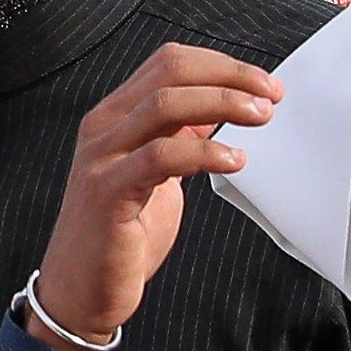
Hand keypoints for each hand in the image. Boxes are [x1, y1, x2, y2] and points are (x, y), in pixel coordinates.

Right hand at [30, 42, 280, 350]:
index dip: (220, 64)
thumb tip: (220, 107)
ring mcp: (103, 157)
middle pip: (169, 74)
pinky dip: (204, 152)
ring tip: (259, 117)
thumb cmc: (119, 233)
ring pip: (164, 105)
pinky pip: (160, 156)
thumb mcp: (155, 174)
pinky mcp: (109, 191)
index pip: (168, 63)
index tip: (262, 83)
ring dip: (222, 103)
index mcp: (115, 116)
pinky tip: (234, 160)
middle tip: (271, 95)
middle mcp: (104, 127)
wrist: (80, 287)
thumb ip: (178, 138)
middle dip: (229, 77)